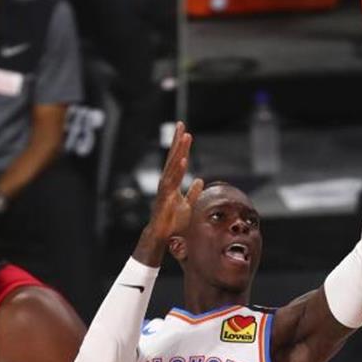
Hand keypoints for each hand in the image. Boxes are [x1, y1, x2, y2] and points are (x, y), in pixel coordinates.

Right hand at [145, 122, 203, 239]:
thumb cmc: (172, 223)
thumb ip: (193, 193)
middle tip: (181, 124)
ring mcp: (165, 189)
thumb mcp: (188, 206)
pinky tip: (184, 159)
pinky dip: (178, 170)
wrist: (161, 237)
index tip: (185, 132)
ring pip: (173, 166)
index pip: (177, 161)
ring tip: (186, 137)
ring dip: (180, 151)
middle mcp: (167, 183)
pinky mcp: (165, 197)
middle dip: (177, 141)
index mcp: (172, 183)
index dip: (181, 147)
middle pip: (173, 158)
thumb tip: (200, 180)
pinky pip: (172, 181)